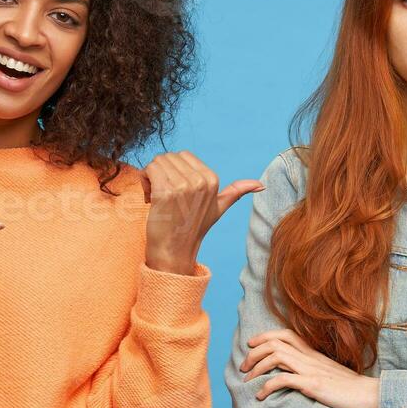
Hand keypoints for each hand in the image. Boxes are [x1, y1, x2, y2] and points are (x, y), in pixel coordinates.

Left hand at [142, 151, 262, 274]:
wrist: (174, 252)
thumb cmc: (193, 229)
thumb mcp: (218, 208)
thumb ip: (237, 192)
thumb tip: (261, 185)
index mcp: (213, 179)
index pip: (183, 156)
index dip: (174, 171)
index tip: (175, 192)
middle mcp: (200, 181)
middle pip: (169, 157)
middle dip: (161, 172)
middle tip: (163, 195)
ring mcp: (183, 186)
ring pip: (157, 162)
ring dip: (151, 177)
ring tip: (155, 197)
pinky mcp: (165, 192)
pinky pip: (150, 170)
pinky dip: (144, 180)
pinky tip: (148, 197)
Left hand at [242, 328, 380, 407]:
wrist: (372, 397)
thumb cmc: (352, 390)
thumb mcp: (330, 375)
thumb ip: (314, 371)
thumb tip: (298, 377)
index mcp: (314, 354)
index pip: (286, 334)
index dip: (264, 336)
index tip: (251, 346)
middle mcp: (311, 358)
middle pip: (275, 343)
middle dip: (253, 353)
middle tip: (243, 368)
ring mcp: (312, 370)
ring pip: (276, 356)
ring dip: (256, 367)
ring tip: (247, 381)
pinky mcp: (314, 386)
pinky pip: (284, 380)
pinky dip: (267, 386)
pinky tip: (260, 396)